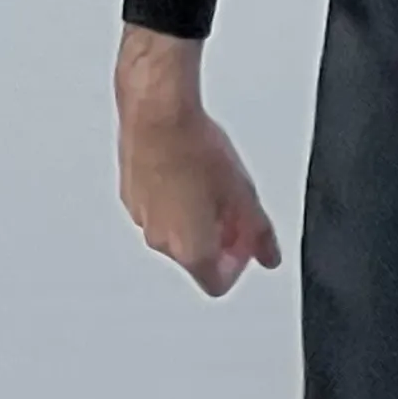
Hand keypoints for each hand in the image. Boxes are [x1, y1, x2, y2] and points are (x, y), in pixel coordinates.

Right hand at [115, 24, 282, 295]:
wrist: (157, 114)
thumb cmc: (195, 150)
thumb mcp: (244, 195)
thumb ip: (259, 234)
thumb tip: (268, 254)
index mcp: (189, 249)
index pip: (216, 284)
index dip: (237, 266)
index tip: (245, 242)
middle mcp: (160, 240)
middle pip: (194, 257)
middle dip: (218, 238)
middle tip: (233, 211)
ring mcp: (140, 216)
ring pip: (173, 232)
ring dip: (194, 218)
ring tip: (210, 184)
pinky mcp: (128, 192)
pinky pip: (155, 209)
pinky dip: (172, 199)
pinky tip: (187, 171)